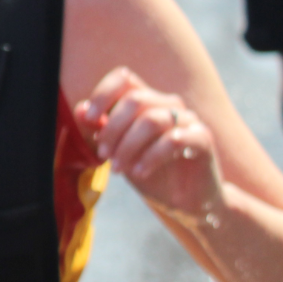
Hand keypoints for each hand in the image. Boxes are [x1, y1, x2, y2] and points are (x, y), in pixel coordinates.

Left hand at [76, 67, 223, 229]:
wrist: (186, 202)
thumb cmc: (150, 172)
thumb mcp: (117, 152)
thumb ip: (99, 130)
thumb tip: (80, 109)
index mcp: (148, 102)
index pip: (124, 79)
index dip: (103, 94)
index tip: (91, 119)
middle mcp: (169, 105)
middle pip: (134, 101)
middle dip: (112, 129)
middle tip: (104, 155)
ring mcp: (188, 120)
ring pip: (151, 120)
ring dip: (127, 146)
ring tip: (119, 169)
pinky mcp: (202, 139)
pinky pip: (173, 139)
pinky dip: (150, 157)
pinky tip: (140, 172)